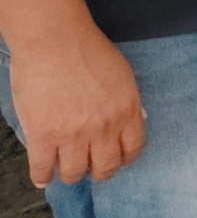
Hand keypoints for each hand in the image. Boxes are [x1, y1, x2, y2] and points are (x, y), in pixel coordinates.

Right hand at [8, 25, 143, 187]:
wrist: (55, 40)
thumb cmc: (87, 50)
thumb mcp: (121, 76)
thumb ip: (124, 102)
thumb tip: (125, 120)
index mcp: (127, 111)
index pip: (133, 148)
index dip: (124, 159)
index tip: (117, 161)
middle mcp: (104, 128)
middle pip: (106, 167)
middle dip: (99, 172)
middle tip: (91, 169)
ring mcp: (73, 135)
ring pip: (75, 172)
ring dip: (71, 175)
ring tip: (66, 171)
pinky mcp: (43, 136)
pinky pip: (43, 168)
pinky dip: (42, 176)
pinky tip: (43, 177)